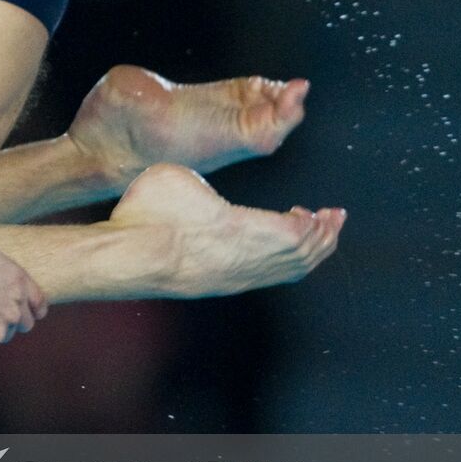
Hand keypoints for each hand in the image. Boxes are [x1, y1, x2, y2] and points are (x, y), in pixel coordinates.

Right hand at [68, 65, 309, 180]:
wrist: (92, 157)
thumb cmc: (105, 133)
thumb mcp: (116, 103)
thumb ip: (134, 91)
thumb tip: (143, 91)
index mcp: (203, 139)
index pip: (259, 134)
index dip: (282, 115)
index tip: (296, 93)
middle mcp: (212, 137)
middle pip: (267, 129)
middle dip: (286, 107)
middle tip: (296, 87)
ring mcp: (207, 126)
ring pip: (256, 118)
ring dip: (273, 101)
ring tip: (281, 86)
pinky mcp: (198, 115)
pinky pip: (237, 109)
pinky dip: (256, 96)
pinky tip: (263, 85)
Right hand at [109, 163, 344, 295]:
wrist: (126, 255)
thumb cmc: (149, 215)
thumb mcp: (179, 176)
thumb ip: (204, 181)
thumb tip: (203, 190)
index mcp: (245, 229)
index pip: (300, 232)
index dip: (318, 223)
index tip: (327, 211)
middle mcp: (247, 260)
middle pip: (304, 256)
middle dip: (324, 237)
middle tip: (334, 221)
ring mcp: (235, 278)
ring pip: (288, 272)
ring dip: (308, 254)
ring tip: (316, 239)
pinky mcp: (220, 286)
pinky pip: (267, 279)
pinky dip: (285, 266)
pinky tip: (280, 255)